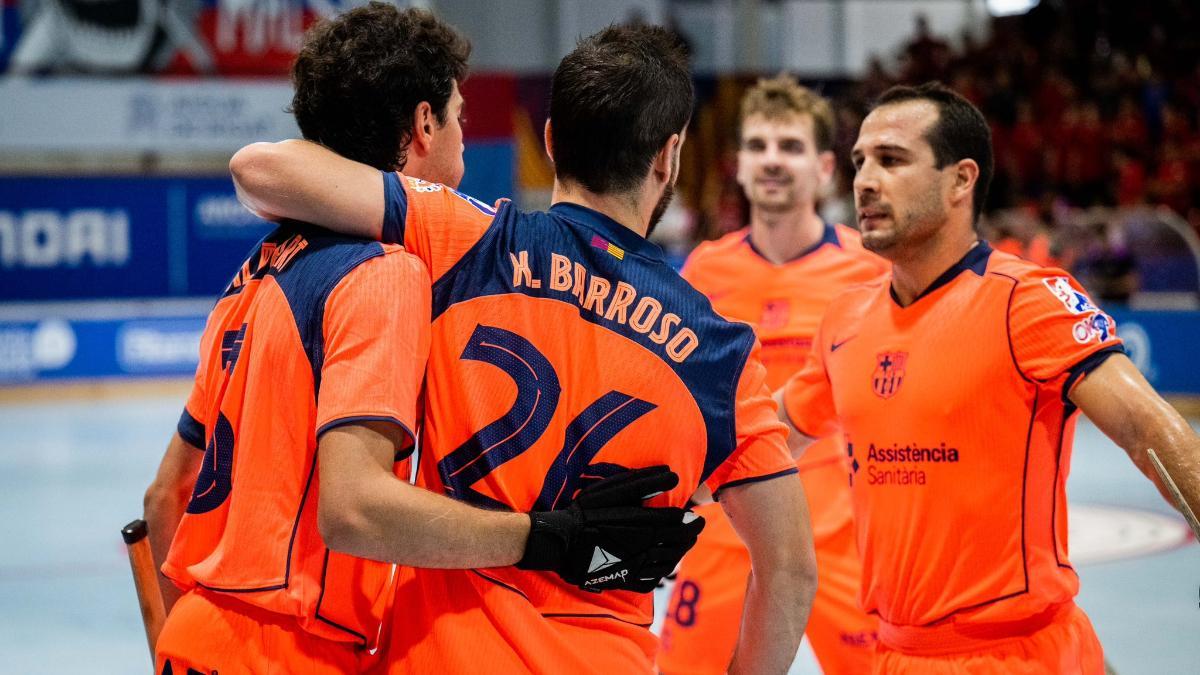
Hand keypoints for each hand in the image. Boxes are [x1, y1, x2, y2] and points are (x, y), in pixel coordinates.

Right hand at [517, 466, 705, 592]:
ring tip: (686, 544)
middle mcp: (644, 548)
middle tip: (697, 528)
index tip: (695, 515)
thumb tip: (670, 475)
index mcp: (643, 525)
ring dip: (681, 552)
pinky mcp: (624, 579)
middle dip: (690, 535)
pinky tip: (664, 568)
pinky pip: (651, 581)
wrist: (563, 543)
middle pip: (676, 544)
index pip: (677, 524)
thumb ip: (642, 483)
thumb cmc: (587, 512)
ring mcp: (635, 567)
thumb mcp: (612, 490)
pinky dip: (662, 574)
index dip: (689, 520)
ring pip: (667, 563)